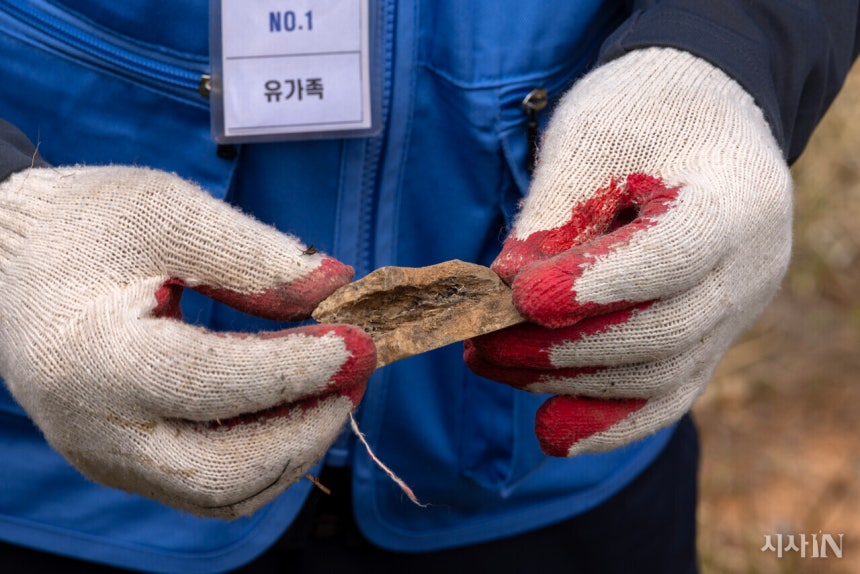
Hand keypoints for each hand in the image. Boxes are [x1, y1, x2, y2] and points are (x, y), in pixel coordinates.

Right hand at [0, 166, 374, 516]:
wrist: (13, 262)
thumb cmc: (88, 226)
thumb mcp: (166, 211)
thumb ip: (252, 254)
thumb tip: (336, 286)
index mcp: (95, 356)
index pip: (214, 382)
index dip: (297, 366)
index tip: (355, 339)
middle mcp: (95, 428)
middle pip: (223, 471)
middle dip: (307, 428)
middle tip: (357, 376)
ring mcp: (105, 457)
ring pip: (222, 494)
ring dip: (294, 450)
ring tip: (336, 392)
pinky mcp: (121, 463)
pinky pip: (206, 487)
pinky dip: (263, 459)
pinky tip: (296, 411)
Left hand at [465, 48, 791, 456]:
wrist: (699, 116)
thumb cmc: (637, 113)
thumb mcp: (586, 141)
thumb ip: (550, 222)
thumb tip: (501, 296)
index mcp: (730, 197)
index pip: (669, 259)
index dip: (591, 286)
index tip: (519, 297)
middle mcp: (749, 267)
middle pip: (659, 333)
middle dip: (558, 348)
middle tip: (481, 345)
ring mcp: (737, 312)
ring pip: (656, 375)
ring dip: (566, 380)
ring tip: (492, 364)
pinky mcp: (712, 338)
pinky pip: (667, 396)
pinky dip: (609, 422)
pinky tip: (550, 431)